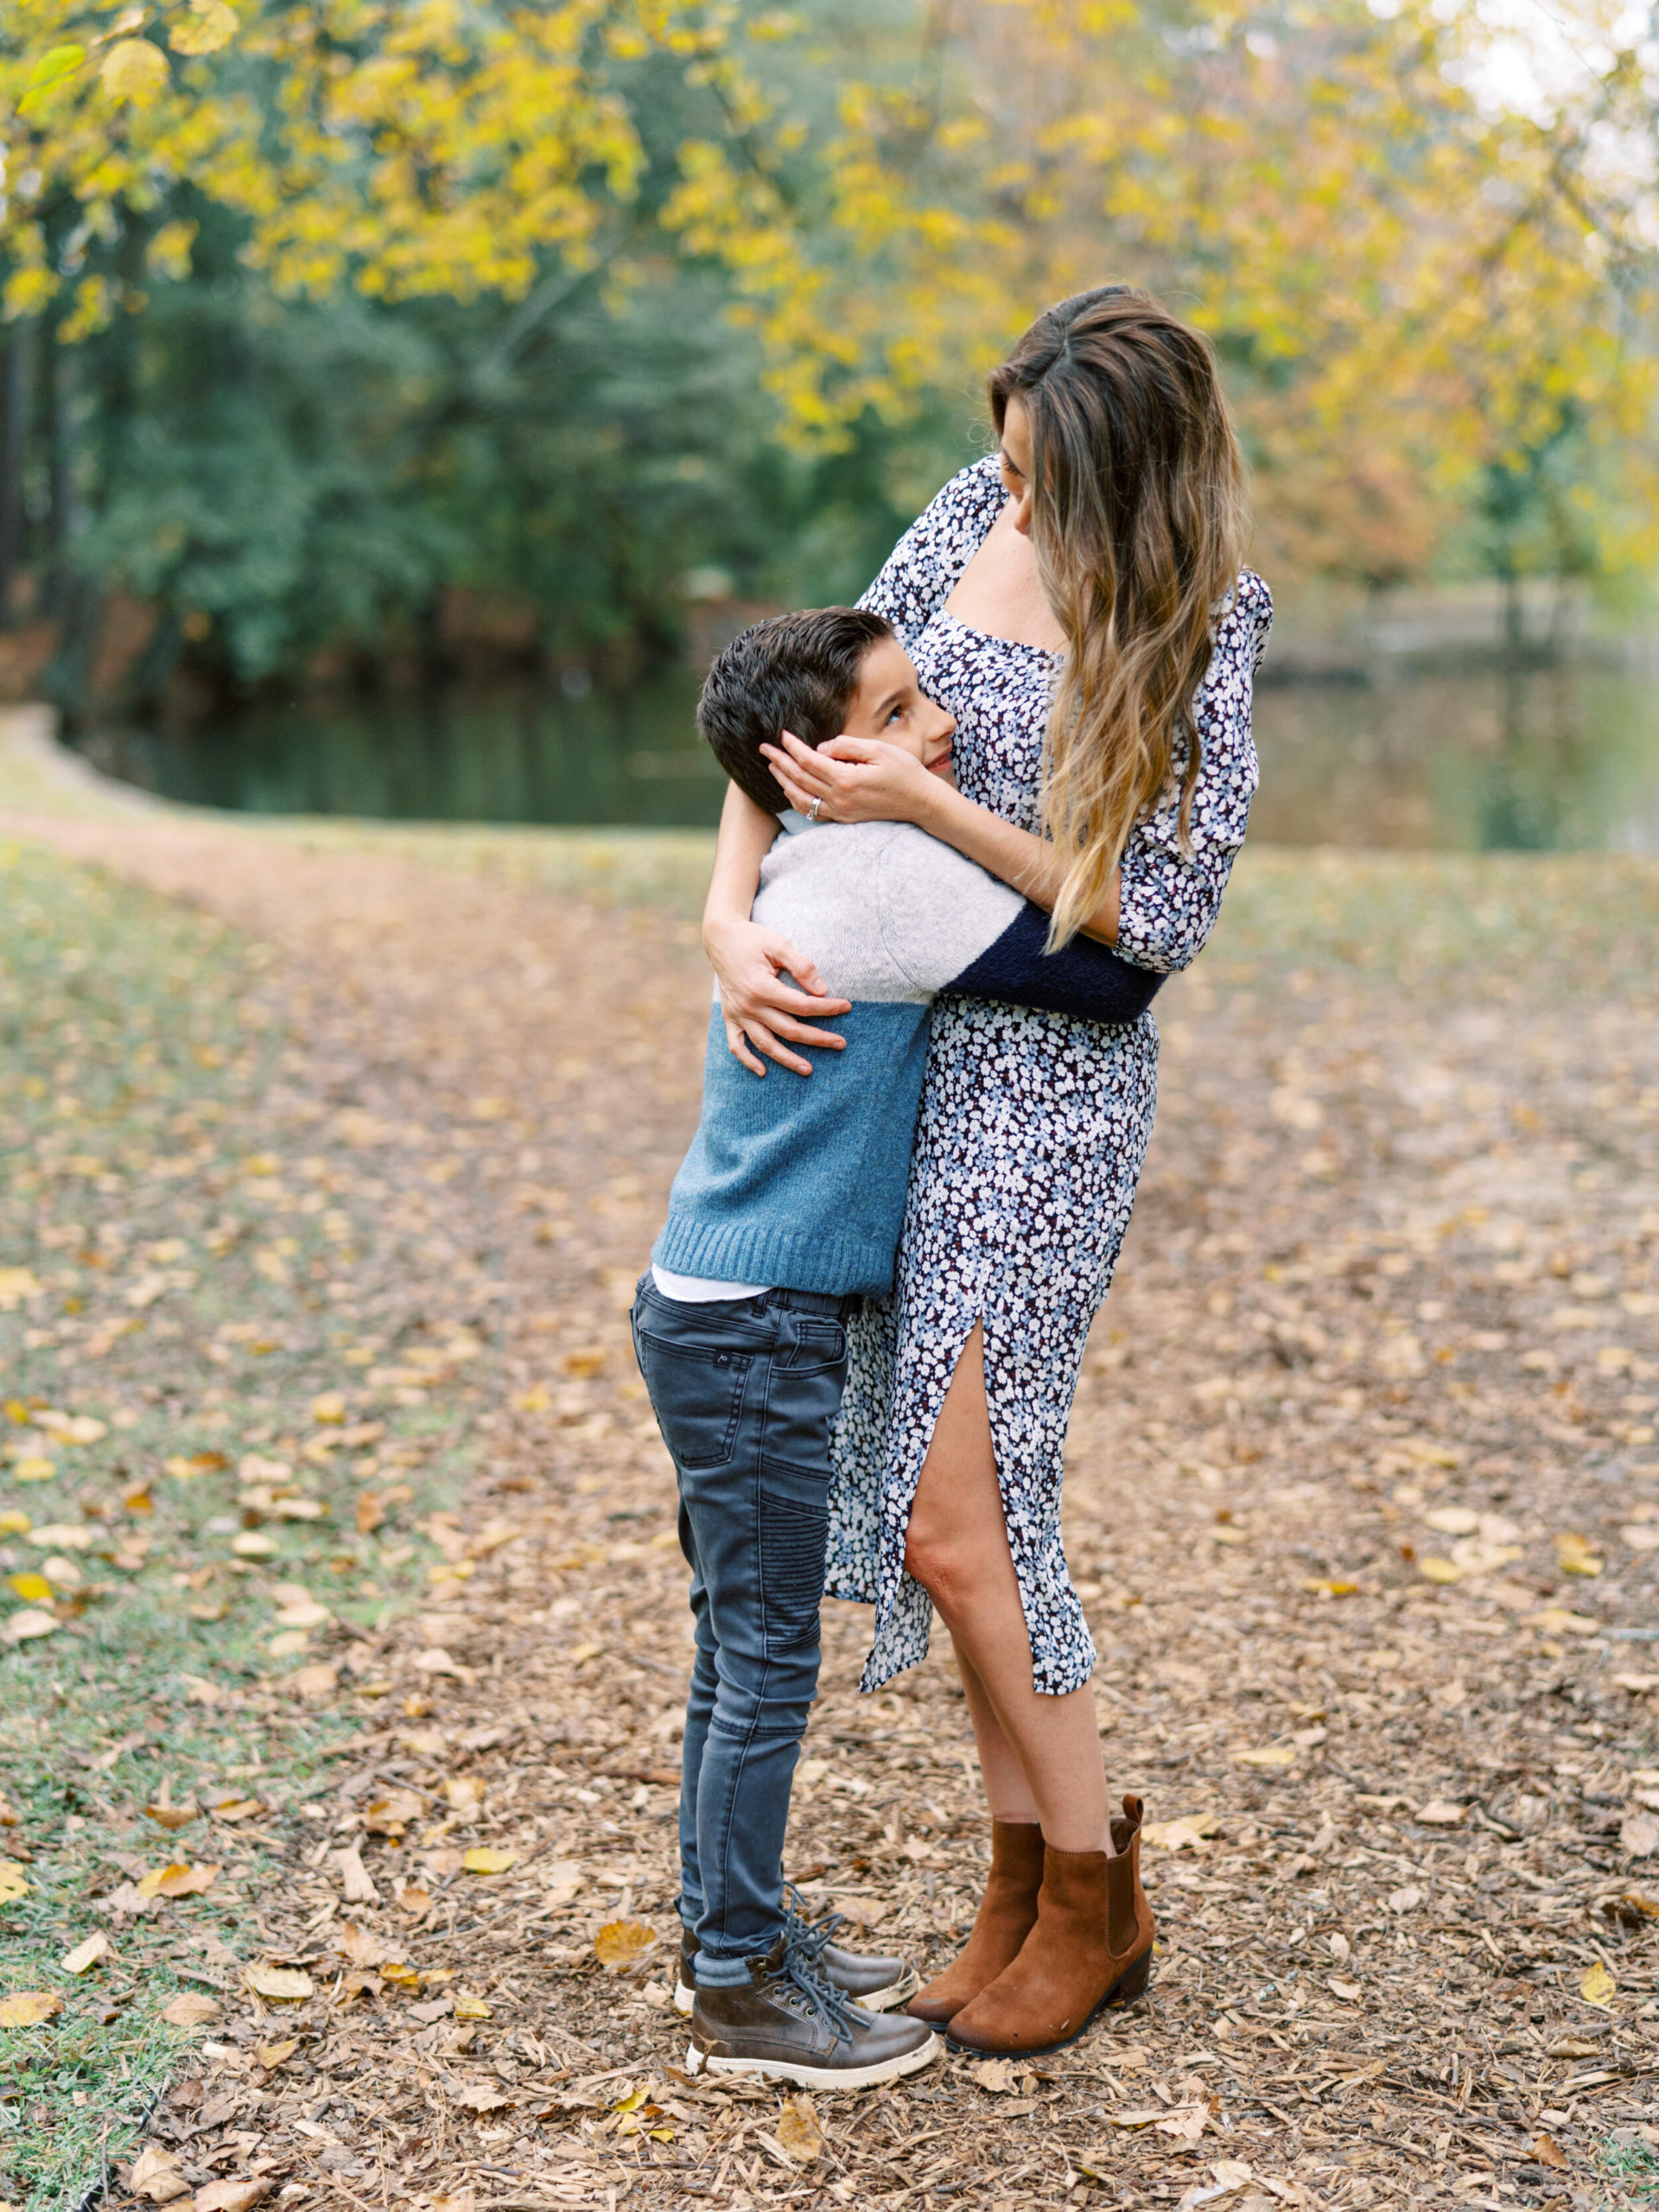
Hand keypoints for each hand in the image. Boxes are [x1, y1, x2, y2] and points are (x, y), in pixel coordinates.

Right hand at [703, 915, 850, 1077]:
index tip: (846, 1006)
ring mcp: (738, 1014)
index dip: (827, 1008)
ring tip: (809, 1070)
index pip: (801, 1006)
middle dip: (818, 1038)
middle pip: (789, 1030)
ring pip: (765, 1044)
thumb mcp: (779, 945)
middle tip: (841, 1043)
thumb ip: (802, 966)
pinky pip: (736, 1045)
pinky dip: (748, 1060)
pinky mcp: (730, 1017)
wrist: (720, 938)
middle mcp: (749, 1006)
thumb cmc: (753, 939)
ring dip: (787, 1059)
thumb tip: (822, 990)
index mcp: (762, 988)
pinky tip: (763, 1072)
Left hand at [760, 730, 937, 826]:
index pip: (810, 761)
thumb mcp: (879, 750)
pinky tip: (790, 790)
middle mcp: (840, 799)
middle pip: (800, 779)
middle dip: (780, 762)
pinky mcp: (845, 818)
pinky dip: (797, 801)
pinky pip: (813, 812)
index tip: (782, 735)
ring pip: (802, 798)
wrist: (921, 802)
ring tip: (772, 767)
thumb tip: (820, 749)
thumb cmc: (904, 771)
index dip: (793, 747)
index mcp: (847, 779)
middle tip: (763, 749)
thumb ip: (846, 746)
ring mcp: (841, 812)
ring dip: (783, 782)